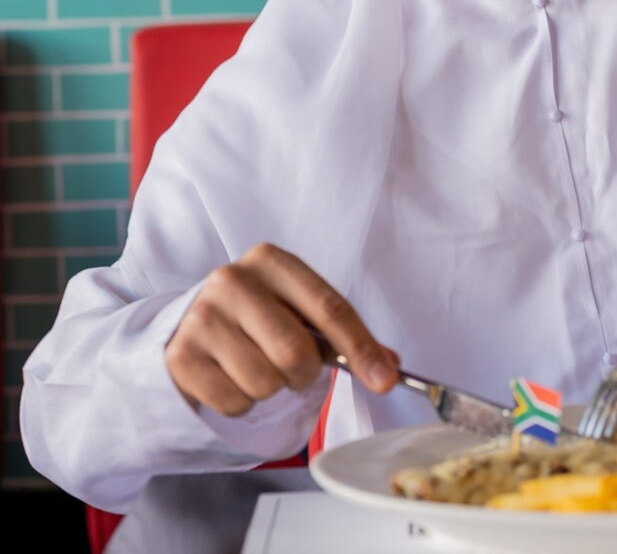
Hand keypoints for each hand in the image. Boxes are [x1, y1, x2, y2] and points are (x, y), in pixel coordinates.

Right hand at [165, 242, 398, 415]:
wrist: (192, 323)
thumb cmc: (260, 316)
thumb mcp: (300, 310)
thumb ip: (345, 335)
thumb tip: (388, 367)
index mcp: (271, 261)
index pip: (329, 308)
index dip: (362, 348)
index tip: (386, 380)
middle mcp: (232, 280)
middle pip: (296, 352)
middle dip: (305, 374)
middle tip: (294, 368)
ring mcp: (201, 317)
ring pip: (265, 382)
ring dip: (272, 388)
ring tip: (258, 366)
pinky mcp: (180, 356)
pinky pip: (235, 402)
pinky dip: (243, 402)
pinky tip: (231, 376)